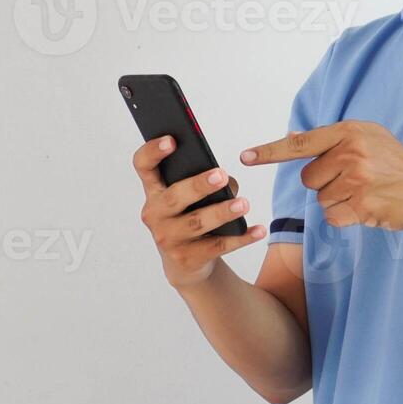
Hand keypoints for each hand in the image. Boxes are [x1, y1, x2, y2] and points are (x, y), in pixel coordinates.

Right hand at [133, 134, 263, 288]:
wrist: (185, 263)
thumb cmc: (188, 217)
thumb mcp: (189, 198)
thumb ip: (203, 182)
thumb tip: (227, 181)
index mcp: (154, 191)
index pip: (144, 166)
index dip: (153, 151)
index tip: (172, 140)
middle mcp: (155, 214)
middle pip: (175, 196)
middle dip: (199, 185)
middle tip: (222, 174)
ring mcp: (169, 238)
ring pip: (197, 223)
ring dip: (222, 212)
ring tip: (244, 204)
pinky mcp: (187, 258)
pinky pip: (218, 246)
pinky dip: (241, 238)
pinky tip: (258, 230)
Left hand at [239, 121, 402, 233]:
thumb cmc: (398, 167)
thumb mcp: (371, 140)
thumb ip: (335, 139)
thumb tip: (294, 136)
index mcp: (350, 131)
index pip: (300, 142)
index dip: (270, 151)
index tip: (245, 156)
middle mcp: (351, 151)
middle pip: (308, 177)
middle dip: (326, 183)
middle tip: (356, 181)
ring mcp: (356, 178)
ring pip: (320, 198)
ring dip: (338, 201)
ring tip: (367, 193)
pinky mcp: (360, 203)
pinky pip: (332, 216)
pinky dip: (345, 218)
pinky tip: (367, 208)